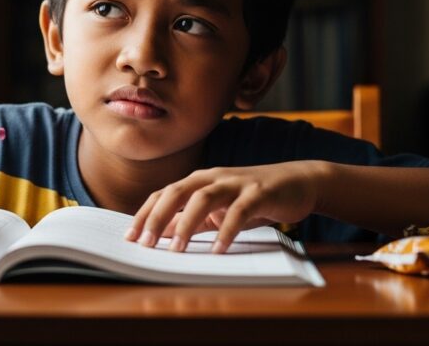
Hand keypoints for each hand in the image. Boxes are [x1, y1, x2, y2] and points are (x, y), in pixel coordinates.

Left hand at [124, 161, 325, 253]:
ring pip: (204, 197)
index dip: (145, 214)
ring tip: (177, 250)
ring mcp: (236, 183)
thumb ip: (192, 220)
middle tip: (145, 244)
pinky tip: (219, 250)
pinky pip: (239, 210)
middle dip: (157, 217)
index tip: (130, 238)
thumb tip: (162, 234)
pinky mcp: (259, 193)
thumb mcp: (218, 209)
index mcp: (199, 181)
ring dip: (187, 223)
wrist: (298, 182)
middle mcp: (213, 177)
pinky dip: (228, 230)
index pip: (163, 194)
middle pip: (177, 192)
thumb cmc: (253, 198)